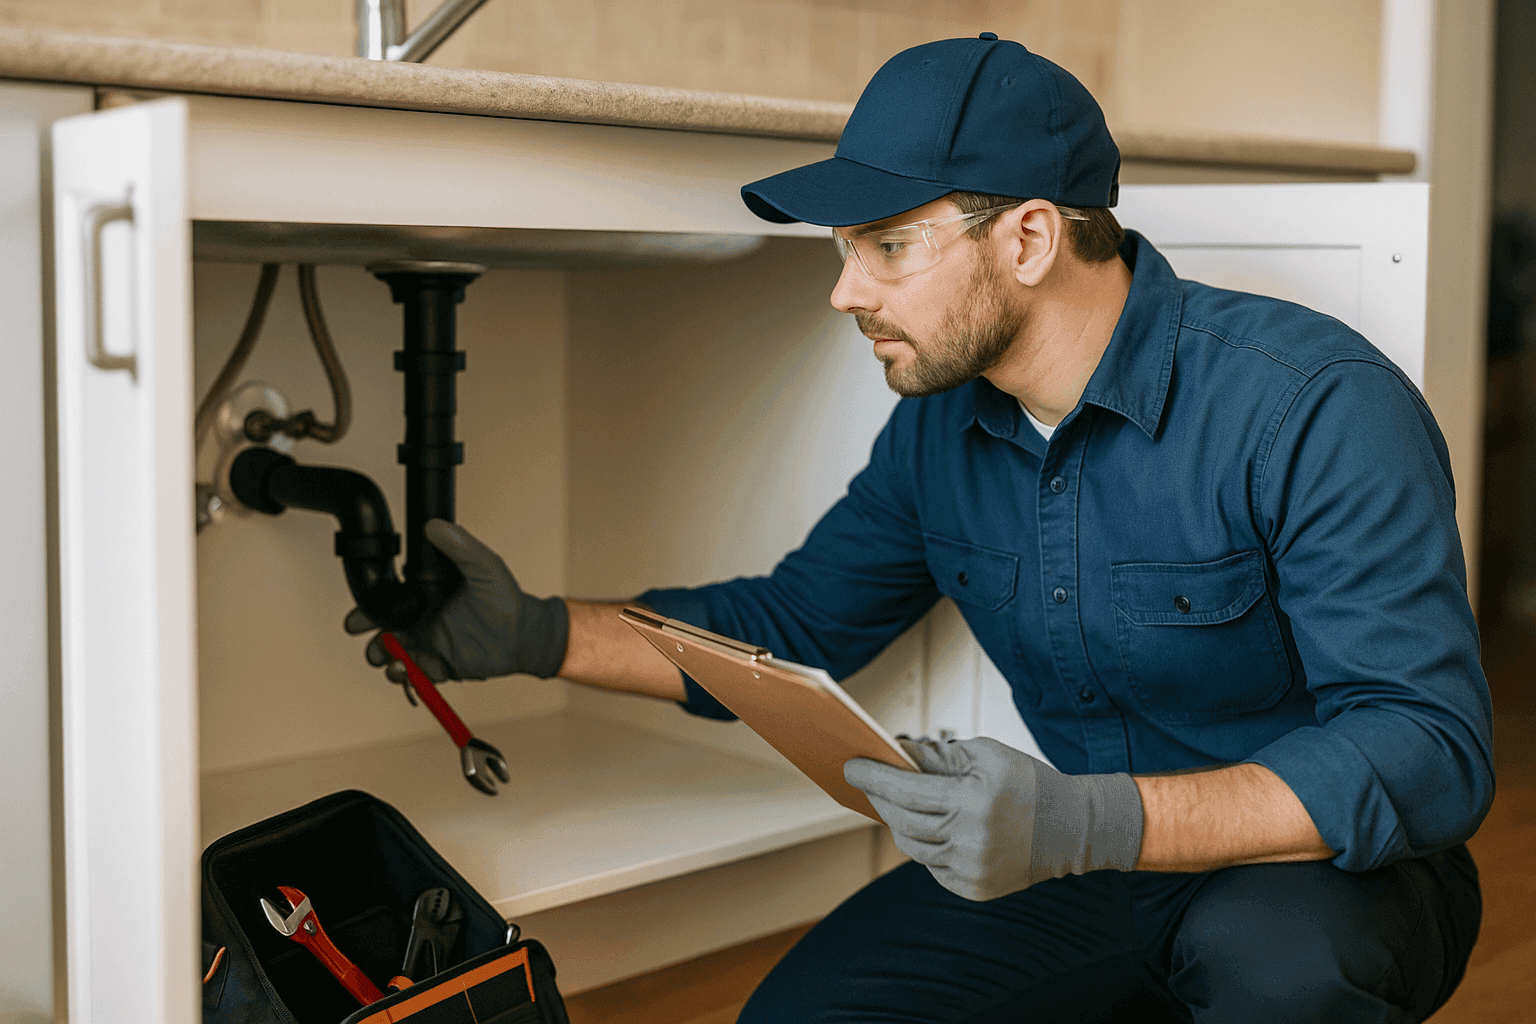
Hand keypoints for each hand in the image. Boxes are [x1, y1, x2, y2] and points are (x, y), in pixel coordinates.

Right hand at [344, 519, 568, 684]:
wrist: (524, 635)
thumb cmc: (506, 598)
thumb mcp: (484, 566)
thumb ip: (460, 546)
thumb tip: (434, 525)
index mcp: (427, 594)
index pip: (390, 596)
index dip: (370, 603)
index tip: (359, 609)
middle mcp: (423, 618)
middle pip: (381, 625)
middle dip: (365, 629)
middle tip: (360, 630)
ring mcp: (429, 642)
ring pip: (392, 652)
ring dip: (382, 655)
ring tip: (389, 656)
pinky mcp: (439, 666)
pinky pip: (413, 674)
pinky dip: (404, 676)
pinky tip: (405, 670)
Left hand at [844, 736, 1143, 900]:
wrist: (1072, 828)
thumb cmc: (1026, 782)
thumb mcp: (985, 754)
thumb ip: (938, 755)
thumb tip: (896, 753)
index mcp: (972, 801)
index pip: (906, 789)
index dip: (873, 777)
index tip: (849, 766)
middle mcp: (970, 840)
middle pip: (903, 821)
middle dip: (879, 799)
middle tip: (866, 783)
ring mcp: (972, 870)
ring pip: (913, 848)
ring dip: (897, 824)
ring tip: (893, 804)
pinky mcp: (975, 890)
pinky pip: (932, 868)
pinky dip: (923, 846)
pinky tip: (925, 829)